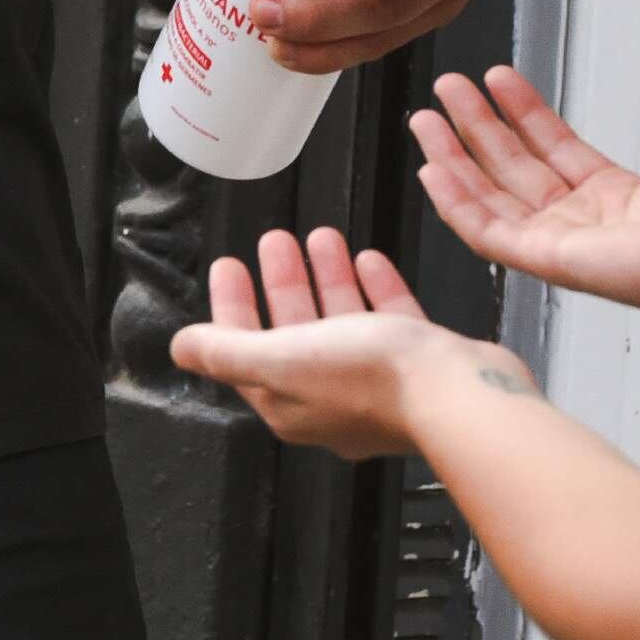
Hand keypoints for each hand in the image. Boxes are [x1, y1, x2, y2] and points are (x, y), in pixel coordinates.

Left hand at [171, 224, 519, 458]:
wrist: (459, 395)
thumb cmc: (375, 381)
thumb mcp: (282, 358)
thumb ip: (227, 351)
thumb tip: (181, 348)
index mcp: (290, 402)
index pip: (246, 351)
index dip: (233, 307)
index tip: (229, 267)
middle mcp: (330, 399)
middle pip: (294, 332)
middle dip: (282, 284)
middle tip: (274, 242)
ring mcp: (376, 385)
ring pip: (341, 323)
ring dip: (326, 278)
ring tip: (320, 237)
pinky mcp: (416, 369)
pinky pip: (388, 323)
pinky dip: (373, 289)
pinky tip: (368, 261)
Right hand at [413, 70, 639, 345]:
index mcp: (617, 198)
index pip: (554, 149)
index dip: (523, 112)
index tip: (498, 77)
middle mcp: (584, 221)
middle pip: (513, 168)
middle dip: (477, 126)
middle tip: (447, 88)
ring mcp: (562, 242)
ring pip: (490, 197)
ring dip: (454, 157)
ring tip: (425, 116)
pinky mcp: (549, 260)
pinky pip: (488, 233)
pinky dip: (456, 203)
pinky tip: (431, 169)